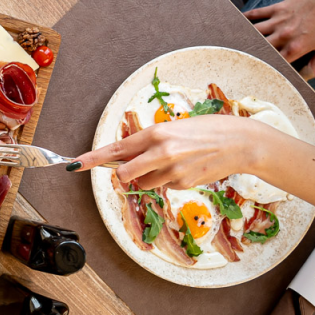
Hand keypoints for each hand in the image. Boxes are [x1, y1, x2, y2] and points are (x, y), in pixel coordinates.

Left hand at [69, 115, 272, 189]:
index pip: (116, 149)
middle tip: (129, 172)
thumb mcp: (174, 128)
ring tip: (173, 163)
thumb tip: (125, 155)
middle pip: (124, 174)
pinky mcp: (184, 184)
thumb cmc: (207, 130)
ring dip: (150, 177)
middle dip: (122, 176)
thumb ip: (149, 142)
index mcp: (156, 133)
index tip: (74, 164)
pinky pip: (164, 187)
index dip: (92, 159)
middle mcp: (161, 152)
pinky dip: (169, 181)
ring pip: (144, 183)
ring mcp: (173, 170)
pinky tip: (187, 169)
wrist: (240, 142)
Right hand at [242, 0, 314, 79]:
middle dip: (250, 56)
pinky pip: (258, 13)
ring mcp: (278, 21)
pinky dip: (247, 17)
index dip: (266, 70)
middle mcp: (283, 36)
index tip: (256, 75)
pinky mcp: (277, 8)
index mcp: (295, 48)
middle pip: (260, 49)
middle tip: (238, 61)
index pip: (276, 64)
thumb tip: (305, 78)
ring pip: (255, 32)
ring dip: (245, 37)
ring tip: (233, 43)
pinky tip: (239, 20)